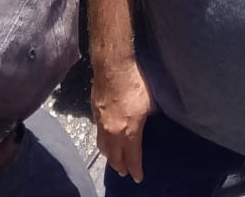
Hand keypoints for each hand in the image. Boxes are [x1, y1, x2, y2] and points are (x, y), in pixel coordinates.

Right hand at [91, 60, 152, 180]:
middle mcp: (113, 132)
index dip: (135, 170)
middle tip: (125, 173)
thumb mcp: (150, 103)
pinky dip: (103, 142)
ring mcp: (101, 123)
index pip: (132, 158)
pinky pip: (98, 134)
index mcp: (129, 131)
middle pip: (114, 157)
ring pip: (103, 148)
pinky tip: (106, 140)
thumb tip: (149, 122)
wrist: (112, 66)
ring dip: (109, 157)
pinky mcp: (94, 113)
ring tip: (114, 161)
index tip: (138, 178)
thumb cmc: (135, 82)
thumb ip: (148, 118)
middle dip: (120, 167)